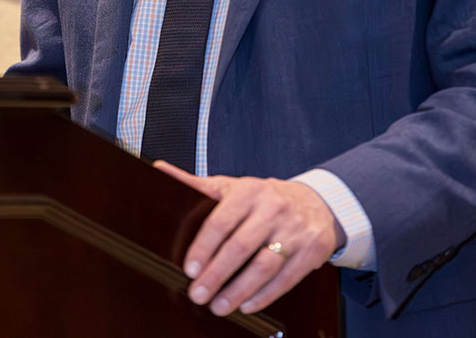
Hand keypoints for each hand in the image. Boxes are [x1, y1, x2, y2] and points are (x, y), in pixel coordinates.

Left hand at [155, 162, 343, 316]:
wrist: (317, 202)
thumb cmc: (265, 198)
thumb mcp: (234, 187)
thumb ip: (198, 185)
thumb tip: (158, 169)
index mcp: (250, 191)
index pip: (222, 220)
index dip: (204, 246)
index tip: (190, 269)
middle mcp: (273, 208)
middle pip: (242, 245)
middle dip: (217, 274)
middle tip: (198, 294)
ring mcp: (294, 230)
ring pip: (264, 265)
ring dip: (239, 290)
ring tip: (219, 306)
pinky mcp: (310, 251)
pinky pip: (285, 279)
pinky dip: (264, 296)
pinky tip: (247, 305)